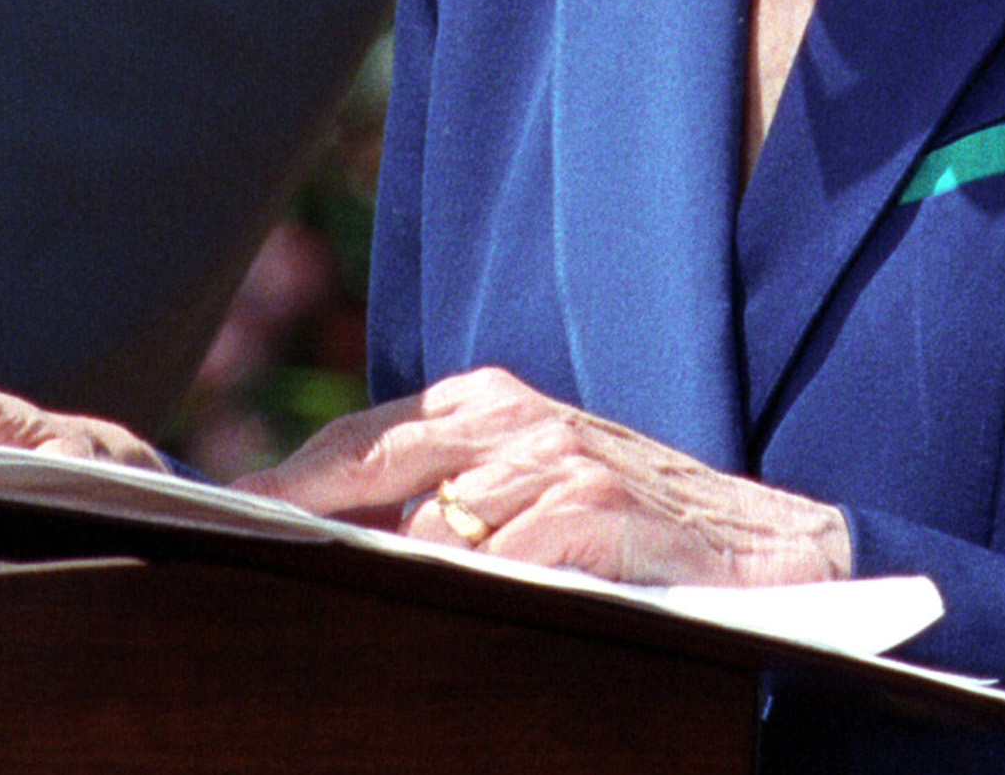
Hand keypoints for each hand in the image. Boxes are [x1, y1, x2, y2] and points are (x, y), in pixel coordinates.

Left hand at [245, 366, 851, 587]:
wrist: (772, 546)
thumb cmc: (638, 520)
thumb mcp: (539, 485)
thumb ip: (454, 493)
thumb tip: (347, 531)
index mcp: (493, 403)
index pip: (369, 432)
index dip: (296, 472)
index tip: (232, 504)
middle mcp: (518, 419)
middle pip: (378, 454)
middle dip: (306, 498)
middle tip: (244, 535)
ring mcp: (556, 461)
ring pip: (435, 519)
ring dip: (394, 563)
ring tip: (339, 590)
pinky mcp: (594, 511)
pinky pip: (506, 556)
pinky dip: (479, 582)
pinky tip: (467, 601)